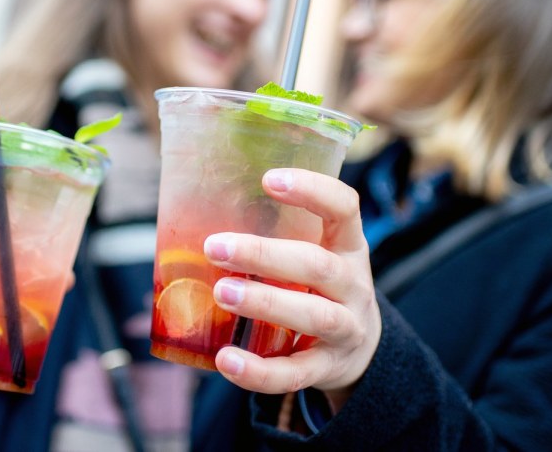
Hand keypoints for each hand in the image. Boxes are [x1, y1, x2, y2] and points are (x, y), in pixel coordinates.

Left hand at [204, 168, 380, 406]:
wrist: (360, 351)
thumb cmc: (318, 288)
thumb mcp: (315, 254)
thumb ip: (276, 236)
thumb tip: (191, 213)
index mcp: (348, 246)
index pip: (344, 207)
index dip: (313, 190)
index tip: (269, 179)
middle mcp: (353, 285)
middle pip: (318, 265)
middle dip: (265, 254)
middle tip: (215, 247)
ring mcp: (346, 329)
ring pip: (314, 315)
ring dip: (265, 302)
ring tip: (221, 293)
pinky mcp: (327, 368)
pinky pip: (295, 372)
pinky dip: (260, 371)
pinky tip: (226, 360)